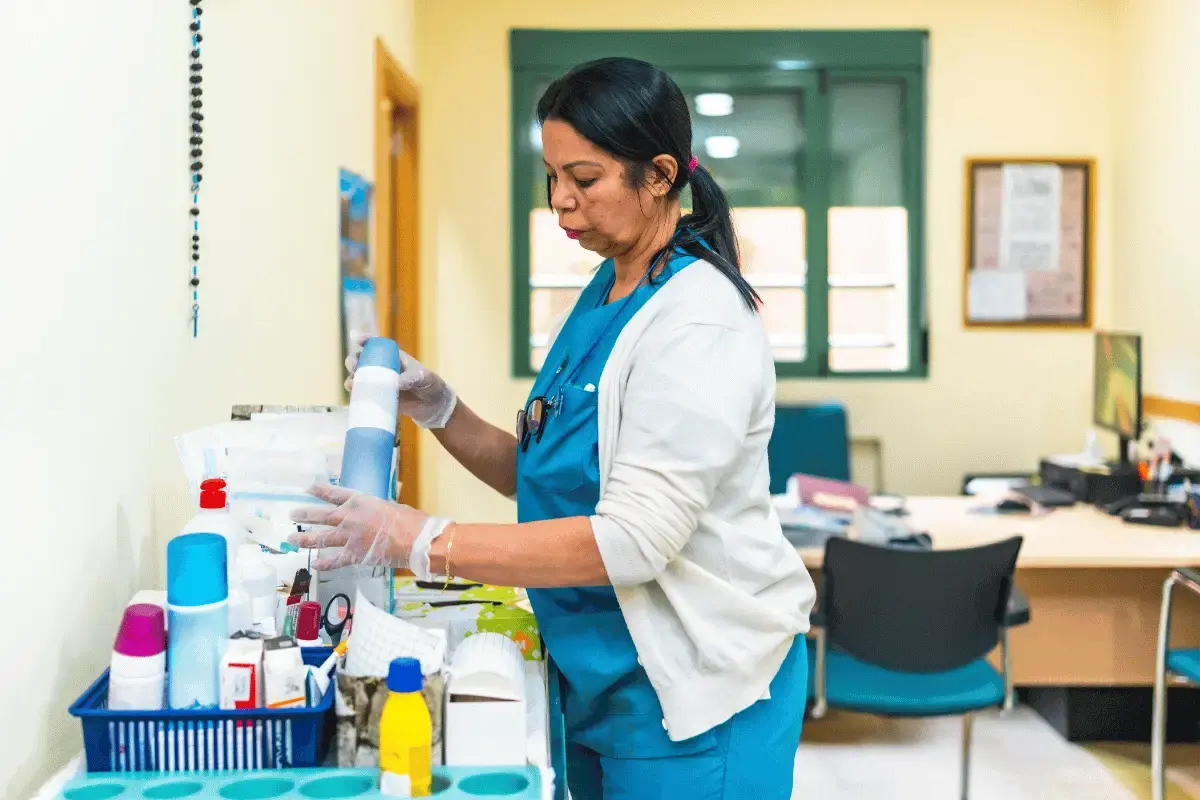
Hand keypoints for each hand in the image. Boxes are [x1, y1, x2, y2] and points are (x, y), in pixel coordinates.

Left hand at [288, 484, 451, 576]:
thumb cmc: (410, 520)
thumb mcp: (390, 506)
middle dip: (304, 515)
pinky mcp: (353, 555)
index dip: (319, 490)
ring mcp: (349, 537)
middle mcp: (349, 517)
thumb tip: (376, 515)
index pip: (334, 493)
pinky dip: (324, 564)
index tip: (307, 488)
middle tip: (292, 514)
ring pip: (321, 538)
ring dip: (305, 539)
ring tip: (291, 539)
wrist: (415, 538)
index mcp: (360, 501)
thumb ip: (377, 510)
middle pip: (321, 515)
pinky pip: (334, 561)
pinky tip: (315, 565)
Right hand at [345, 335, 457, 428]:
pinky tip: (353, 396)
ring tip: (350, 384)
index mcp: (395, 357)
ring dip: (352, 379)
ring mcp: (380, 383)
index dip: (366, 340)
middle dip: (353, 360)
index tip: (358, 339)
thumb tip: (397, 383)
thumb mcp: (424, 378)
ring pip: (360, 378)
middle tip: (352, 366)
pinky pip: (364, 394)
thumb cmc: (431, 385)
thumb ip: (412, 378)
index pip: (378, 345)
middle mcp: (384, 368)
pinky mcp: (380, 397)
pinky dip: (357, 394)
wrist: (433, 406)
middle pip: (362, 360)